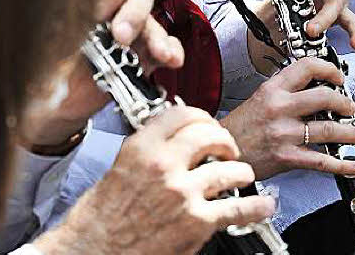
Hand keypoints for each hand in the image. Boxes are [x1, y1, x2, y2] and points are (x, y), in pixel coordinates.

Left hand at [21, 0, 184, 147]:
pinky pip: (166, 49)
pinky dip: (171, 51)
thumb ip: (60, 20)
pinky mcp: (144, 58)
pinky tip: (170, 59)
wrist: (52, 104)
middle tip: (120, 35)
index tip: (97, 14)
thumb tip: (68, 10)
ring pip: (154, 22)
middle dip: (134, 12)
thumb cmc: (45, 61)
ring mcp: (134, 33)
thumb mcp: (46, 36)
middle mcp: (118, 8)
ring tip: (155, 51)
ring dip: (155, 35)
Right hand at [36, 105, 273, 254]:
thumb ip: (150, 147)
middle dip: (225, 140)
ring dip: (241, 172)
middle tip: (228, 148)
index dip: (202, 117)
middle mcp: (165, 165)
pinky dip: (255, 207)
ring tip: (243, 175)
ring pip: (228, 169)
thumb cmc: (100, 217)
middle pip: (210, 135)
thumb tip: (175, 136)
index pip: (184, 114)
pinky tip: (263, 205)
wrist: (91, 252)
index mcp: (143, 147)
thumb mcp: (121, 166)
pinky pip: (235, 209)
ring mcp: (183, 194)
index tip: (207, 123)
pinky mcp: (196, 223)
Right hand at [222, 56, 354, 179]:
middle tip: (351, 107)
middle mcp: (280, 108)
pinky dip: (343, 164)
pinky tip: (354, 164)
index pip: (307, 66)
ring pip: (328, 129)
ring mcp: (285, 133)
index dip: (329, 69)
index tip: (338, 77)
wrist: (223, 153)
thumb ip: (286, 89)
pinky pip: (322, 161)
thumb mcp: (260, 97)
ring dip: (350, 132)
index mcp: (274, 89)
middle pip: (325, 97)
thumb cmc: (241, 127)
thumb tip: (314, 84)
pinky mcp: (287, 157)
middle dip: (345, 103)